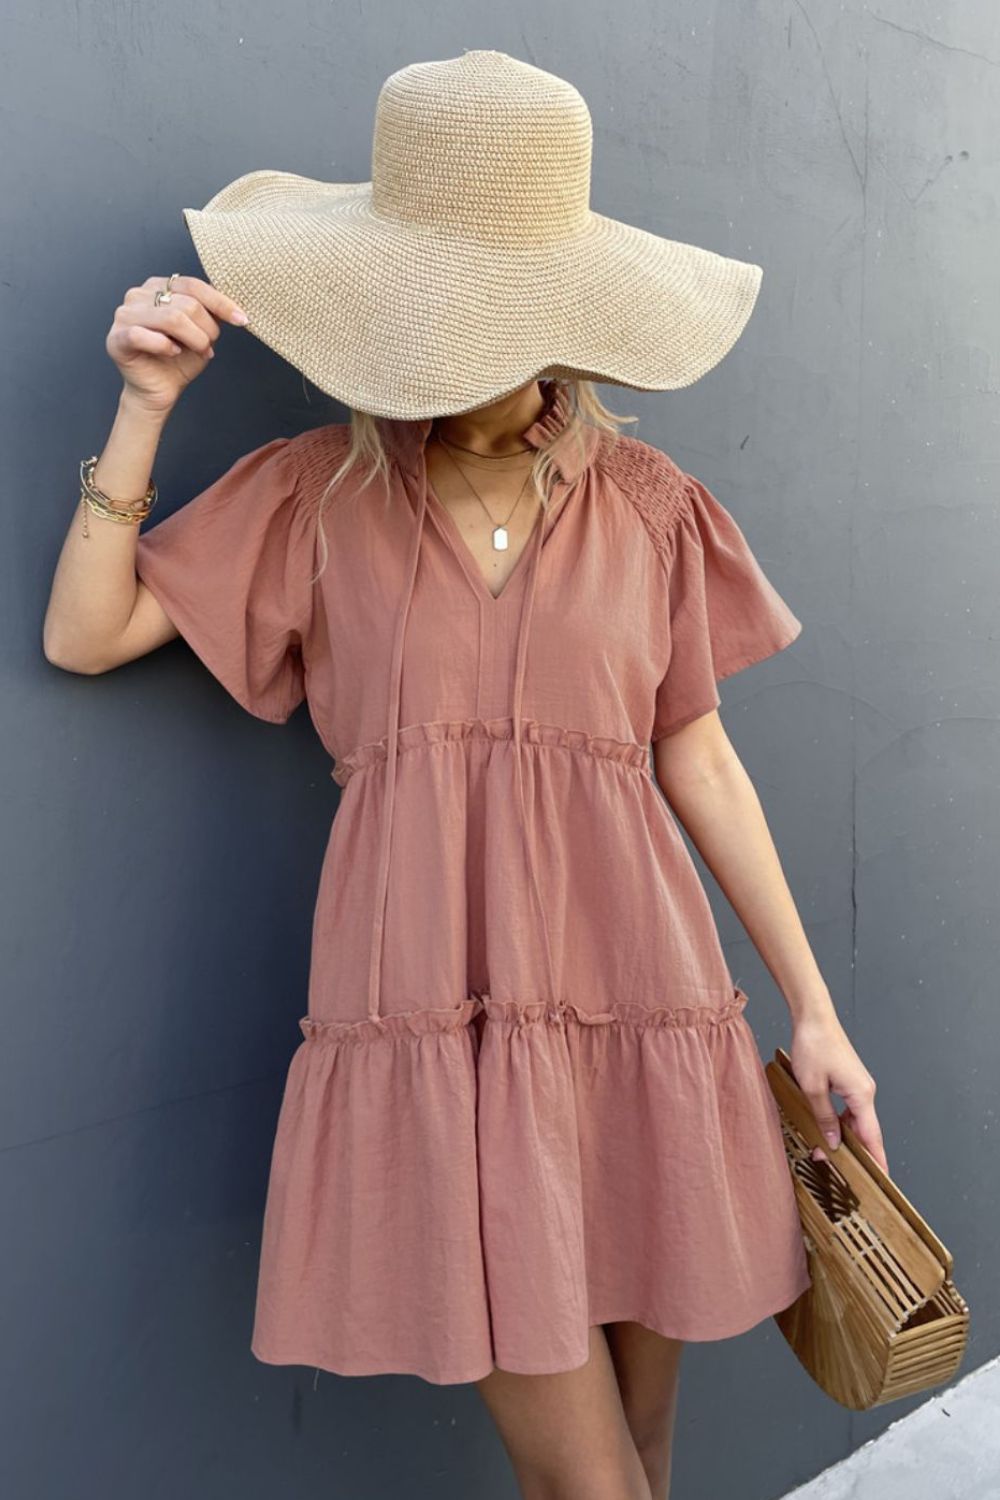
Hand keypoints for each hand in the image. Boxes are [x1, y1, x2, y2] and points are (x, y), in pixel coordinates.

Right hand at [105, 274, 249, 415]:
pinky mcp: (117, 338)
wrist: (160, 390)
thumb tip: (232, 299)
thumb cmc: (178, 360)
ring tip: (197, 352)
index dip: (221, 303)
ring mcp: (124, 315)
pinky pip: (144, 336)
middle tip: (208, 348)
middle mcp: (138, 295)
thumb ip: (211, 312)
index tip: (242, 320)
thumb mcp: (202, 332)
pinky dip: (165, 346)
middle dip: (207, 330)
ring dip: (194, 339)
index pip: (194, 285)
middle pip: (187, 303)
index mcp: (159, 286)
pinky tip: (173, 353)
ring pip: (171, 318)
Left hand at [790, 1007, 888, 1174]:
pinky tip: (827, 1129)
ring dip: (843, 1136)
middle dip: (853, 1152)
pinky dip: (840, 1122)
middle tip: (837, 1169)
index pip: (872, 1136)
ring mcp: (858, 1085)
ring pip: (856, 1120)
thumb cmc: (814, 1046)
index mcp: (861, 1095)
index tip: (881, 1179)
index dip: (877, 1159)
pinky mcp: (849, 1080)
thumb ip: (824, 1117)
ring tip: (826, 1152)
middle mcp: (865, 1091)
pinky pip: (849, 1109)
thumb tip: (833, 1141)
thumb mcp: (812, 1087)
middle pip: (865, 1131)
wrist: (814, 1017)